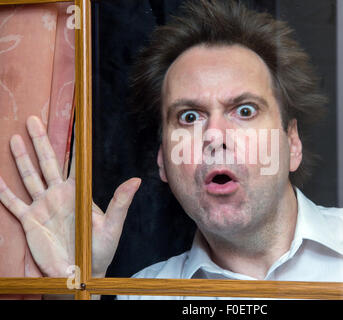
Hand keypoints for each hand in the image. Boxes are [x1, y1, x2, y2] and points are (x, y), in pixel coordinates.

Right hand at [0, 116, 140, 277]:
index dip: (74, 145)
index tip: (72, 124)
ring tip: (15, 138)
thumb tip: (136, 180)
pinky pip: (13, 203)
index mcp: (78, 192)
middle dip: (40, 141)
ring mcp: (43, 206)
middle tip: (33, 120)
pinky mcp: (30, 221)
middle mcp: (59, 194)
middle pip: (48, 162)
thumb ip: (120, 202)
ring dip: (22, 158)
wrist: (83, 272)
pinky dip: (4, 190)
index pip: (76, 163)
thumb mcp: (113, 225)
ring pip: (29, 176)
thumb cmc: (101, 249)